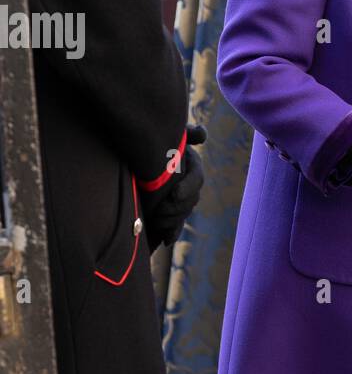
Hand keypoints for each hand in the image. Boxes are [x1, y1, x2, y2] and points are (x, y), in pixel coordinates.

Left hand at [142, 125, 205, 250]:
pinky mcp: (169, 213)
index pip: (197, 177)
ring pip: (183, 214)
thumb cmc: (147, 141)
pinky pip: (175, 226)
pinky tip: (165, 240)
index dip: (189, 186)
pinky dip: (171, 233)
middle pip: (191, 199)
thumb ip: (185, 133)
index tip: (174, 193)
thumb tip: (202, 134)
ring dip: (173, 220)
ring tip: (157, 222)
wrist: (126, 156)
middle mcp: (187, 182)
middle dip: (177, 208)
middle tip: (159, 210)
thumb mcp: (165, 135)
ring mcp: (178, 199)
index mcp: (190, 163)